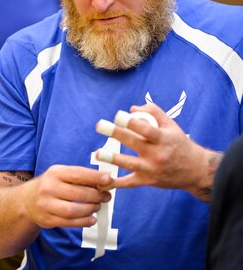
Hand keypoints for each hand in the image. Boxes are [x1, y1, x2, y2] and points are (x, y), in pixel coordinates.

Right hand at [22, 165, 112, 227]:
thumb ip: (81, 176)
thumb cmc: (53, 184)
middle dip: (96, 195)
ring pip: (73, 210)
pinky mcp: (47, 220)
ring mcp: (46, 205)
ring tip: (98, 206)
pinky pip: (68, 223)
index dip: (94, 177)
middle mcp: (49, 188)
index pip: (77, 174)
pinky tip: (91, 219)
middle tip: (106, 196)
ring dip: (90, 209)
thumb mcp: (63, 174)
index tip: (109, 179)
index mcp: (55, 173)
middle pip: (77, 194)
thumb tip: (105, 180)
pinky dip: (83, 222)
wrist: (27, 200)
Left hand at [96, 103, 221, 201]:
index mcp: (163, 138)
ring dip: (112, 158)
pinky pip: (129, 183)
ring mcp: (151, 169)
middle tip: (100, 125)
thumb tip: (132, 109)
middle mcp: (157, 154)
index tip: (118, 115)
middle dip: (116, 133)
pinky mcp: (147, 181)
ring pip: (129, 163)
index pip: (146, 129)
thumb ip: (153, 112)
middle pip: (133, 142)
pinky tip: (103, 180)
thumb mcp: (171, 125)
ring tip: (97, 153)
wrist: (195, 170)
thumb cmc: (180, 144)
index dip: (131, 122)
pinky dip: (116, 183)